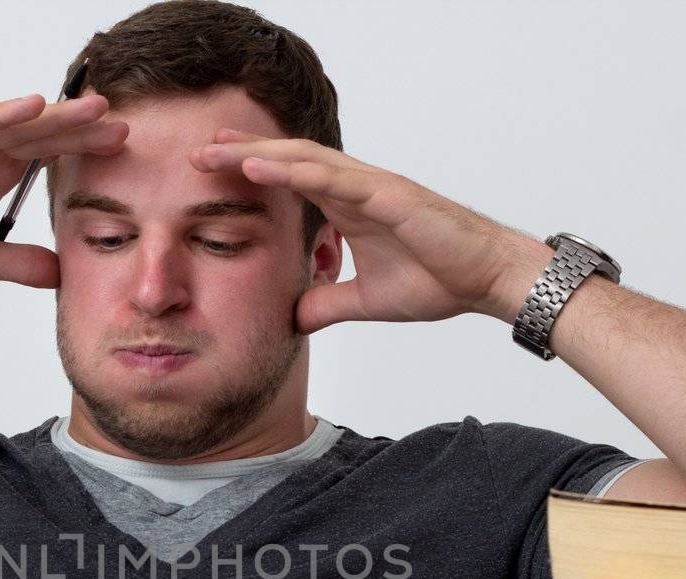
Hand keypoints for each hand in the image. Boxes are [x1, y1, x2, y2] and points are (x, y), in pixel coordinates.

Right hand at [0, 94, 127, 288]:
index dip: (83, 149)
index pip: (48, 154)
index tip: (122, 149)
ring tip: (91, 108)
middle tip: (122, 123)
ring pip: (13, 123)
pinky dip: (1, 114)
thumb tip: (59, 275)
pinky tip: (32, 106)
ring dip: (53, 115)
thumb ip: (19, 263)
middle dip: (81, 128)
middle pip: (40, 133)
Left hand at [190, 129, 533, 334]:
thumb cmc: (441, 279)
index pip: (291, 180)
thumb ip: (328, 304)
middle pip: (288, 161)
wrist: (488, 279)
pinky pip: (332, 179)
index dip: (251, 172)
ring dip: (256, 154)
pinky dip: (292, 171)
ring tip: (214, 151)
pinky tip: (258, 167)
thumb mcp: (367, 301)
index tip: (211, 172)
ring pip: (303, 161)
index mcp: (350, 206)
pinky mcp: (387, 196)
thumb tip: (293, 320)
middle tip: (197, 151)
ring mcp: (371, 187)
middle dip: (242, 154)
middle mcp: (356, 188)